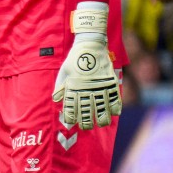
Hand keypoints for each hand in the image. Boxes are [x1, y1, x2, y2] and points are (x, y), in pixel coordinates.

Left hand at [52, 4, 121, 128]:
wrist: (90, 46)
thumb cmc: (74, 60)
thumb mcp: (64, 72)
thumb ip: (60, 87)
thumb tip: (56, 100)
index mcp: (73, 87)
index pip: (72, 108)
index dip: (72, 118)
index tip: (72, 123)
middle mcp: (86, 89)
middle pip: (87, 111)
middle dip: (87, 122)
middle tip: (87, 127)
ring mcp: (100, 86)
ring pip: (102, 108)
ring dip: (103, 118)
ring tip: (103, 123)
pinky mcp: (110, 82)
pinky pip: (115, 98)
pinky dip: (116, 107)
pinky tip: (115, 113)